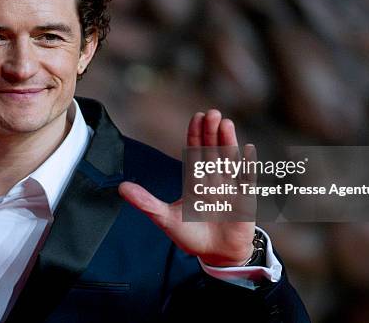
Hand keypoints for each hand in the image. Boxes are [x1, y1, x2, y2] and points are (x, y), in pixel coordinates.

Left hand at [118, 109, 255, 266]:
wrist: (217, 255)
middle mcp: (213, 179)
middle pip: (212, 150)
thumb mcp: (165, 218)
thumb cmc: (192, 236)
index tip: (197, 117)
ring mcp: (229, 187)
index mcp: (195, 180)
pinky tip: (247, 150)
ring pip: (228, 159)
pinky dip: (247, 165)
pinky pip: (246, 179)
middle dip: (211, 132)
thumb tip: (121, 188)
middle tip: (211, 113)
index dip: (196, 134)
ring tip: (225, 123)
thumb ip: (146, 202)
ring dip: (227, 142)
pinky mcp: (244, 199)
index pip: (196, 151)